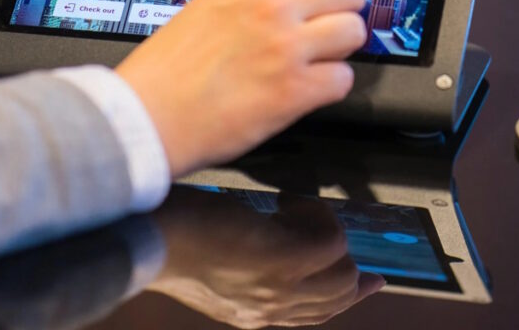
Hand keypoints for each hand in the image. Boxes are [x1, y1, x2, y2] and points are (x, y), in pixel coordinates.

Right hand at [115, 0, 394, 177]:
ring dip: (340, 49)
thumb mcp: (207, 8)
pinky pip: (342, 80)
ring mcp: (287, 49)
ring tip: (312, 61)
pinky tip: (304, 91)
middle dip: (347, 9)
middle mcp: (274, 9)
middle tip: (330, 25)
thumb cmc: (167, 69)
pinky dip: (330, 87)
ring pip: (354, 34)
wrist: (145, 116)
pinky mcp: (293, 92)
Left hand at [148, 187, 384, 328]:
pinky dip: (317, 215)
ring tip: (295, 209)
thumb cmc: (170, 237)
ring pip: (342, 272)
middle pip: (338, 296)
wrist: (148, 234)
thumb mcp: (214, 265)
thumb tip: (278, 242)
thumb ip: (247, 268)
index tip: (371, 280)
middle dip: (347, 261)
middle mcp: (270, 309)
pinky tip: (289, 202)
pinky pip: (332, 240)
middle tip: (332, 228)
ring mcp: (279, 287)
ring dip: (327, 231)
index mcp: (253, 315)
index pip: (315, 316)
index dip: (349, 296)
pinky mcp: (284, 258)